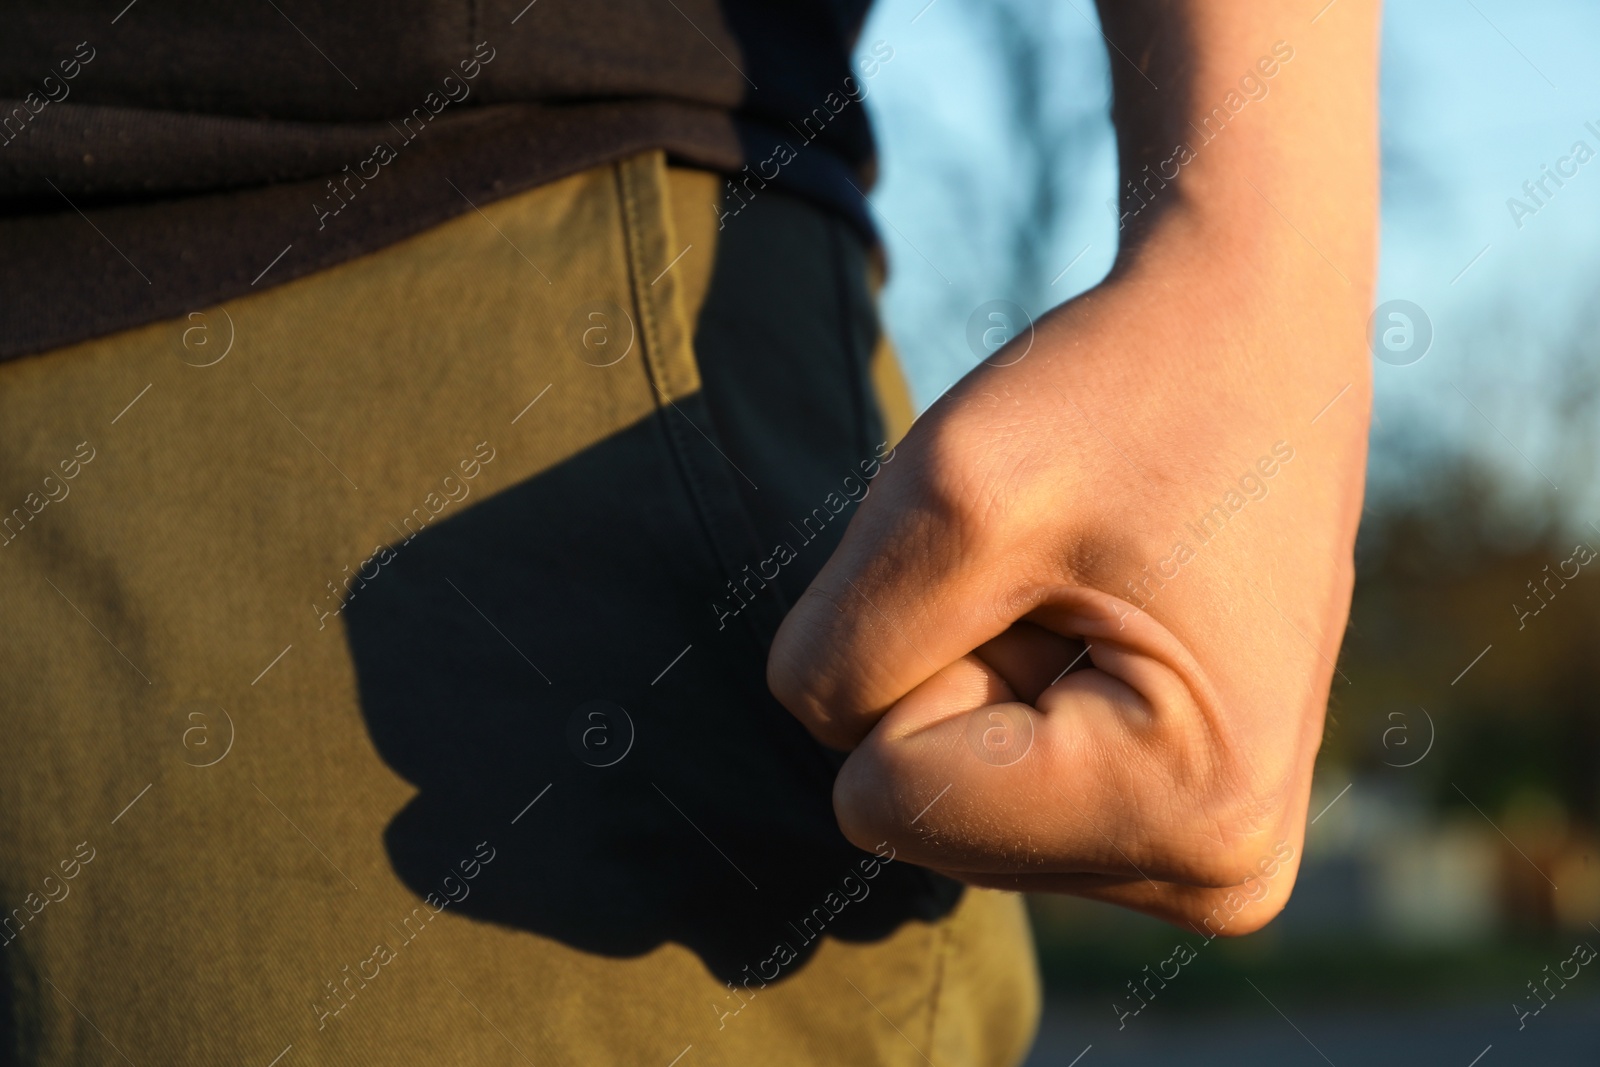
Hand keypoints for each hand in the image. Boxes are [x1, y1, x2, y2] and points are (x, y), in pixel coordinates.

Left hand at [767, 0, 1379, 930]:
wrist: (1252, 334)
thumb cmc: (1119, 394)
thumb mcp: (944, 496)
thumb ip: (838, 658)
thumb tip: (828, 741)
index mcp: (1192, 811)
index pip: (890, 794)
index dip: (921, 651)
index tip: (1036, 565)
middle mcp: (1221, 868)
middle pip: (926, 815)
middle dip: (953, 674)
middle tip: (1059, 572)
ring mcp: (1213, 851)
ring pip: (956, 802)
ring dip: (983, 677)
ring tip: (1088, 587)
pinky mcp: (1187, 819)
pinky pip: (1002, 790)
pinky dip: (1014, 691)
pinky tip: (1103, 615)